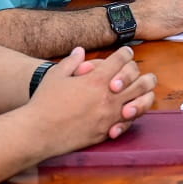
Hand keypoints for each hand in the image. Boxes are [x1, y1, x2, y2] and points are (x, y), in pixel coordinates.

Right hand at [27, 46, 159, 147]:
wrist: (38, 132)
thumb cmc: (44, 102)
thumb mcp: (56, 75)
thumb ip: (71, 61)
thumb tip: (80, 50)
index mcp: (96, 79)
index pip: (121, 60)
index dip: (125, 53)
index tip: (125, 53)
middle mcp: (108, 96)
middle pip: (139, 80)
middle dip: (141, 73)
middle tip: (136, 72)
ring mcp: (110, 116)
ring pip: (141, 103)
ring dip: (144, 95)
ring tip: (140, 92)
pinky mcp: (107, 131)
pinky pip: (129, 123)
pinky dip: (132, 116)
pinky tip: (127, 112)